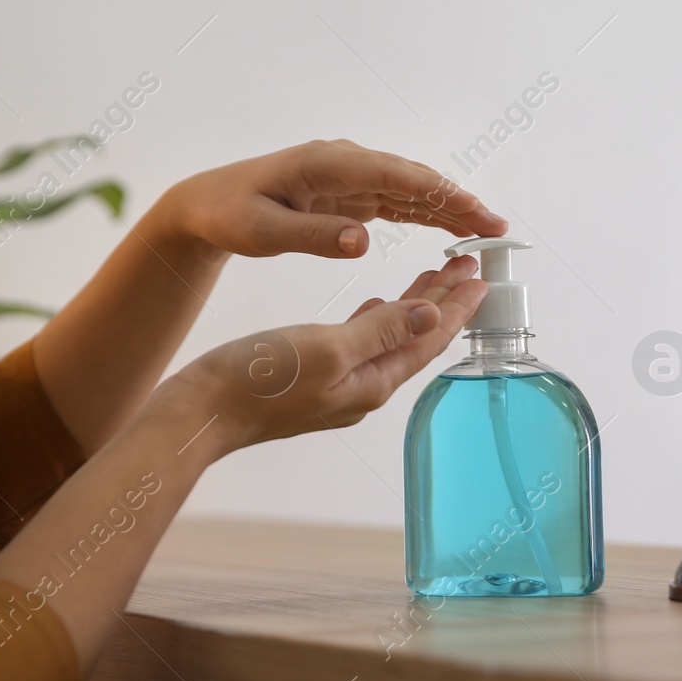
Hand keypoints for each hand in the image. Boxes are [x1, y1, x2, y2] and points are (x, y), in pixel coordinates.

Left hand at [161, 139, 506, 258]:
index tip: (474, 212)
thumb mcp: (263, 233)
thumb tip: (362, 241)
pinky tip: (452, 227)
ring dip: (449, 207)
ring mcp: (351, 176)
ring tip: (488, 230)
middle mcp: (346, 162)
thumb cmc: (230, 215)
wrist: (207, 204)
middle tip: (498, 228)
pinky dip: (426, 212)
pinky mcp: (350, 192)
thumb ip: (314, 236)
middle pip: (414, 178)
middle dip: (458, 201)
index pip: (396, 176)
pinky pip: (396, 200)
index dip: (440, 193)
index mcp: (328, 164)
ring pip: (411, 189)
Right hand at [168, 255, 486, 451]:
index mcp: (372, 381)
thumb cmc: (256, 381)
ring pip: (391, 339)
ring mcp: (339, 386)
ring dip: (415, 306)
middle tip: (468, 266)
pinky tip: (379, 305)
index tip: (481, 275)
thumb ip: (380, 330)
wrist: (200, 414)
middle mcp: (363, 388)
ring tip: (436, 277)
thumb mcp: (326, 348)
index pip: (429, 338)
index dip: (457, 305)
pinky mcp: (316, 379)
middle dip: (445, 302)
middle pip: (417, 339)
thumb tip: (430, 314)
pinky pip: (362, 343)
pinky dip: (379, 318)